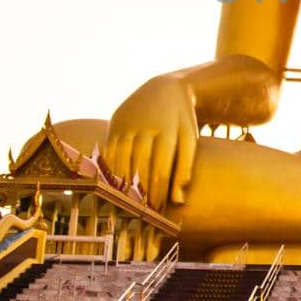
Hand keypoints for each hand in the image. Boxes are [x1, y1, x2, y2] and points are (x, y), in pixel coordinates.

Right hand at [104, 73, 198, 209]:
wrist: (163, 87)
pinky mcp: (115, 124)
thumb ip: (185, 168)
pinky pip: (110, 152)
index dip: (158, 195)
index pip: (159, 172)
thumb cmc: (181, 119)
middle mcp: (143, 129)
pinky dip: (112, 170)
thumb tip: (177, 200)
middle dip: (140, 194)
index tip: (158, 211)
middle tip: (142, 213)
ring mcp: (126, 126)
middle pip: (139, 170)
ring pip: (121, 163)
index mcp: (166, 134)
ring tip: (129, 203)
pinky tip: (116, 185)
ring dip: (124, 186)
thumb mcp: (190, 138)